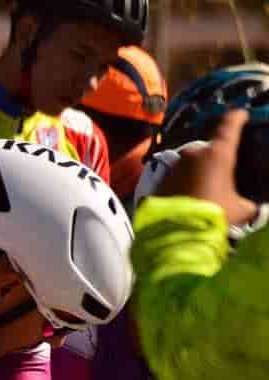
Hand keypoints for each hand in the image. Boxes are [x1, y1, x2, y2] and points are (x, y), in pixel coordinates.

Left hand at [158, 110, 257, 224]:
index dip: (237, 118)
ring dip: (197, 170)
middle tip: (221, 170)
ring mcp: (174, 165)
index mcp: (218, 152)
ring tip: (204, 187)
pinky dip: (183, 181)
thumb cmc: (213, 214)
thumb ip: (250, 205)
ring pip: (190, 162)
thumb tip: (254, 209)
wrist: (176, 230)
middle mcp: (194, 153)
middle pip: (208, 147)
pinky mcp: (160, 179)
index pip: (229, 125)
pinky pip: (176, 175)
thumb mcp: (240, 209)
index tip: (240, 114)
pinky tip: (189, 195)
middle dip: (214, 156)